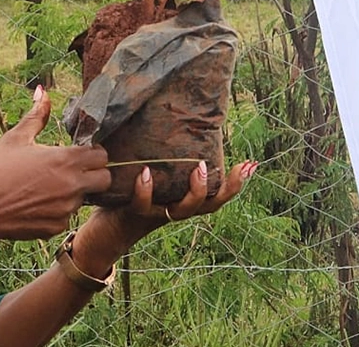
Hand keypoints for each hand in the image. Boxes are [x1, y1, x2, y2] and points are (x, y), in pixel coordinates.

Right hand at [0, 86, 112, 241]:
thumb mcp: (15, 138)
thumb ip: (37, 115)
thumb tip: (43, 92)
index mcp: (65, 160)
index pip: (102, 155)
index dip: (93, 152)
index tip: (80, 152)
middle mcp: (72, 186)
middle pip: (105, 179)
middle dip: (95, 174)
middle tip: (73, 170)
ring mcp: (66, 209)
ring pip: (84, 198)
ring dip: (73, 192)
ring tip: (45, 187)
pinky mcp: (57, 227)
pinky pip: (66, 216)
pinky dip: (57, 210)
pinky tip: (36, 204)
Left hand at [92, 159, 259, 246]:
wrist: (105, 231)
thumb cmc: (131, 197)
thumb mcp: (154, 178)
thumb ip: (167, 162)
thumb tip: (179, 127)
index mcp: (183, 202)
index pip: (218, 196)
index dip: (236, 183)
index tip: (252, 164)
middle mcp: (175, 211)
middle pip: (210, 206)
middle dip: (227, 188)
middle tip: (236, 168)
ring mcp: (157, 215)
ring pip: (183, 211)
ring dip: (195, 192)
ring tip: (198, 168)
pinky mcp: (134, 216)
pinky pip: (143, 205)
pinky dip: (145, 190)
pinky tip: (145, 173)